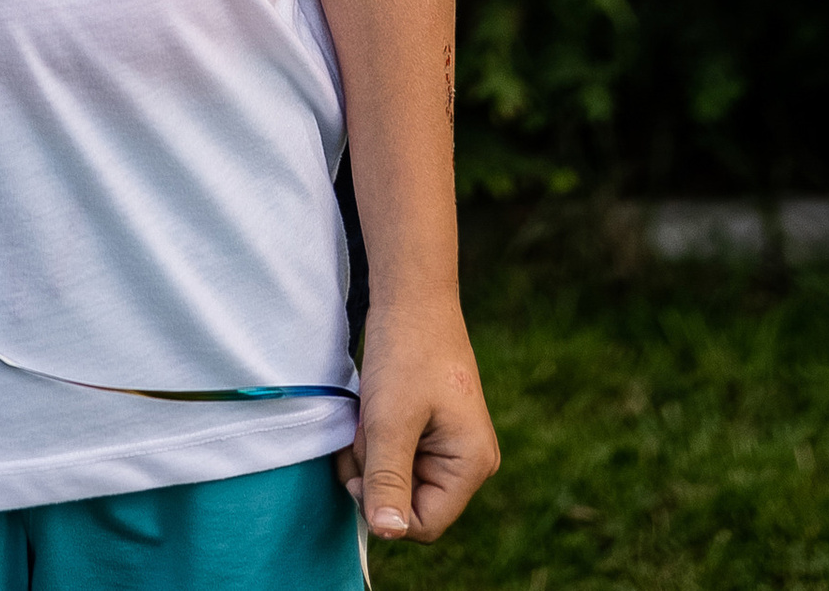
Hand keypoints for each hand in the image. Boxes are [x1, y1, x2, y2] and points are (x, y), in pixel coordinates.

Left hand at [343, 299, 499, 544]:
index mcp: (472, 465)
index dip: (382, 504)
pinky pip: (399, 456)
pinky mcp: (435, 431)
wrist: (412, 295)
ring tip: (371, 413)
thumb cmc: (407, 352)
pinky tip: (374, 411)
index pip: (422, 524)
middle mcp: (470, 462)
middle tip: (365, 429)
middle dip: (376, 472)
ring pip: (399, 479)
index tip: (357, 466)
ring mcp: (453, 446)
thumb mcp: (390, 421)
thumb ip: (388, 480)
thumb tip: (387, 533)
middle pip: (409, 502)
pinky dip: (378, 440)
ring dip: (373, 454)